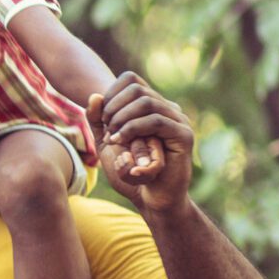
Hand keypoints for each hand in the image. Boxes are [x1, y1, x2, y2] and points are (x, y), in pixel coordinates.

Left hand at [88, 73, 192, 213]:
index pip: (131, 80)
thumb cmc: (130, 171)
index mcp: (151, 106)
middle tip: (107, 130)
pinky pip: (156, 121)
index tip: (102, 119)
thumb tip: (95, 95)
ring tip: (113, 138)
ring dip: (122, 118)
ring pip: (146, 102)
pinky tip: (120, 141)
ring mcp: (178, 120)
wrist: (151, 198)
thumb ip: (98, 121)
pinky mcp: (183, 135)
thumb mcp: (107, 143)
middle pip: (136, 88)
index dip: (111, 94)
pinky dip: (133, 129)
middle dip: (114, 108)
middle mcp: (167, 108)